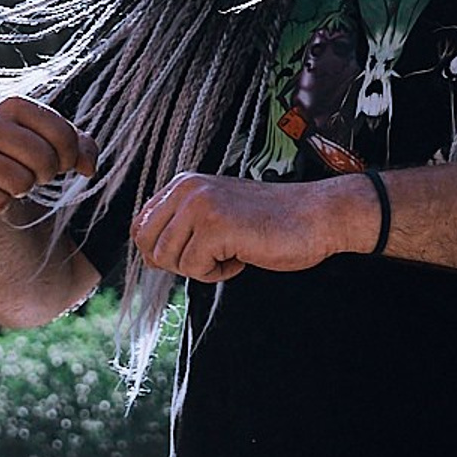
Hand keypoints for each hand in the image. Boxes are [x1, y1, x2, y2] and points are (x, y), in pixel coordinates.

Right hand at [0, 98, 97, 224]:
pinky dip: (0, 206)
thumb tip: (87, 166)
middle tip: (32, 176)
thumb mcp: (51, 147)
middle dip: (45, 175)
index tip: (63, 164)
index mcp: (12, 107)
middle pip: (43, 158)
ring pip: (20, 183)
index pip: (61, 132)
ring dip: (21, 192)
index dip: (70, 156)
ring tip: (9, 184)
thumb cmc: (18, 163)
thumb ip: (79, 148)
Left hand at [131, 172, 369, 282]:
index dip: (160, 250)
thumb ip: (182, 226)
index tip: (191, 253)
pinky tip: (241, 256)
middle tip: (212, 256)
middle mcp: (186, 189)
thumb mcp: (217, 213)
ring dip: (200, 268)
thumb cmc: (271, 221)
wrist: (316, 216)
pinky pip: (194, 269)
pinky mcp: (214, 227)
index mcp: (184, 183)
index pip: (140, 225)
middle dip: (177, 262)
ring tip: (231, 252)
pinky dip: (218, 273)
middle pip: (148, 245)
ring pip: (169, 260)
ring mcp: (199, 206)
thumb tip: (147, 256)